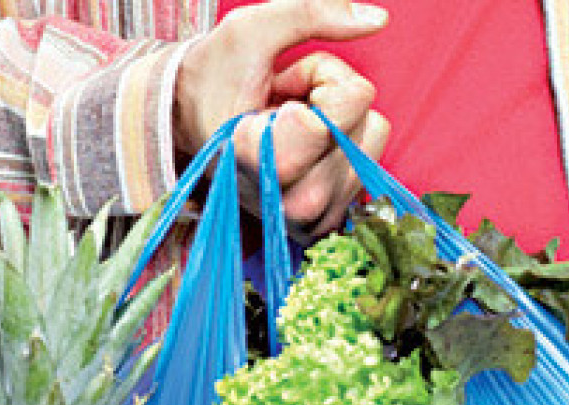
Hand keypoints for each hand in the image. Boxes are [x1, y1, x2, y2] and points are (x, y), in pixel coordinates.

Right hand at [176, 0, 391, 233]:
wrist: (188, 125)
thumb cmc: (215, 77)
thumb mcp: (253, 30)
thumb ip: (313, 13)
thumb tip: (379, 18)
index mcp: (266, 161)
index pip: (348, 103)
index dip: (319, 77)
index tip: (277, 91)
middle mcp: (293, 203)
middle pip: (367, 118)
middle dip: (331, 98)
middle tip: (282, 108)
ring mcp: (313, 218)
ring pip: (375, 136)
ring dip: (339, 120)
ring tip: (291, 126)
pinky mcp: (329, 220)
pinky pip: (373, 160)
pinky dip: (345, 144)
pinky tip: (305, 149)